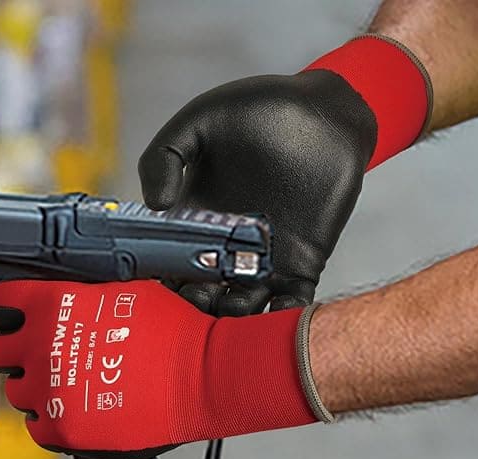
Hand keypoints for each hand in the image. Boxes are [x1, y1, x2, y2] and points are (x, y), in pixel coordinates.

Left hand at [0, 279, 317, 458]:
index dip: (6, 309)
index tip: (12, 317)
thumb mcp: (125, 290)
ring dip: (37, 388)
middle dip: (17, 351)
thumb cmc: (176, 334)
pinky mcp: (63, 428)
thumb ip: (82, 292)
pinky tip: (77, 409)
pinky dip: (52, 421)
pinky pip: (36, 427)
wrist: (203, 377)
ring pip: (16, 391)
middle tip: (43, 355)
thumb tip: (67, 294)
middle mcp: (43, 346)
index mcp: (54, 305)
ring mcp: (50, 390)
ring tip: (70, 386)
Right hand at [138, 35, 429, 315]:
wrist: (325, 113)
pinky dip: (281, 322)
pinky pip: (291, 305)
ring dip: (230, 322)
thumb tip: (157, 206)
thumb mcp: (200, 122)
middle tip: (195, 303)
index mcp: (194, 219)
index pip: (165, 260)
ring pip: (241, 309)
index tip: (151, 287)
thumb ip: (164, 156)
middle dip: (193, 308)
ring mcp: (265, 260)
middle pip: (200, 294)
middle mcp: (225, 247)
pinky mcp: (303, 265)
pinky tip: (270, 330)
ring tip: (227, 315)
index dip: (156, 279)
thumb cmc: (259, 109)